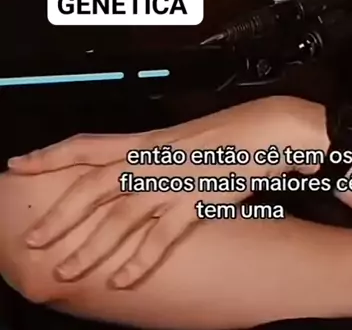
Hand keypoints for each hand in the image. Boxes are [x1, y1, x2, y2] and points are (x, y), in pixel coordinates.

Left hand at [8, 96, 313, 287]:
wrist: (272, 126)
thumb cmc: (232, 132)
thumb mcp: (185, 141)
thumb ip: (156, 157)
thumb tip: (130, 173)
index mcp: (149, 140)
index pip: (88, 144)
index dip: (51, 154)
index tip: (20, 163)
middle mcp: (155, 157)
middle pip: (94, 184)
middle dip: (61, 214)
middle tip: (35, 239)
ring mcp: (175, 178)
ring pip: (121, 214)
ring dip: (91, 245)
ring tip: (68, 270)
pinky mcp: (199, 198)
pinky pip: (163, 235)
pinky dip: (142, 259)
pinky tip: (125, 279)